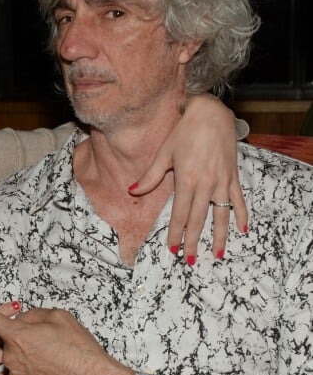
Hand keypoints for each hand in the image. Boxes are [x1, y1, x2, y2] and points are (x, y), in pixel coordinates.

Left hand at [0, 294, 128, 374]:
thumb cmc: (79, 346)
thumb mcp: (59, 318)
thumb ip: (33, 315)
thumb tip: (21, 319)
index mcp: (18, 335)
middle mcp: (11, 356)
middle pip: (7, 338)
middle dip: (19, 334)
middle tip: (44, 337)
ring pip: (14, 355)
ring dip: (27, 351)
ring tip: (53, 354)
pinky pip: (21, 372)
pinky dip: (32, 367)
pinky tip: (51, 368)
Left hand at [131, 95, 247, 260]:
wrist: (210, 113)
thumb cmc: (183, 132)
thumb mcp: (164, 153)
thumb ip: (150, 176)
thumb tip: (132, 191)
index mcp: (187, 180)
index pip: (180, 214)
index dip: (176, 233)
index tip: (173, 249)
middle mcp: (206, 184)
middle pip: (199, 220)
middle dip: (194, 242)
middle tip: (190, 261)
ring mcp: (222, 181)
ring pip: (221, 215)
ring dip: (219, 236)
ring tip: (218, 254)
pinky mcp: (233, 176)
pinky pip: (238, 199)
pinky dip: (241, 214)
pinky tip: (242, 230)